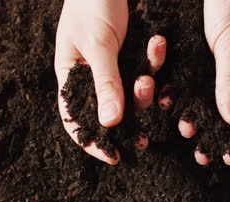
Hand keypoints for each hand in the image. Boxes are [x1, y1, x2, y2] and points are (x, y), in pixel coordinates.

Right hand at [55, 0, 166, 163]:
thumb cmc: (91, 3)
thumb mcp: (98, 45)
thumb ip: (105, 83)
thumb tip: (109, 124)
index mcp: (70, 75)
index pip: (75, 118)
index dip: (90, 142)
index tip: (112, 157)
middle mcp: (91, 74)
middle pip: (108, 110)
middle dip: (127, 123)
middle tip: (143, 138)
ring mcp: (113, 64)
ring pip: (131, 92)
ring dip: (145, 90)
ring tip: (149, 77)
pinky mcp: (131, 52)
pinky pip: (145, 67)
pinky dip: (153, 61)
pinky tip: (158, 42)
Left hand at [179, 0, 229, 164]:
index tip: (229, 159)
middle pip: (223, 113)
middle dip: (213, 134)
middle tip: (200, 155)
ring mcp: (211, 67)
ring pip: (202, 100)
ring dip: (194, 116)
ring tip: (183, 129)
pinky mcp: (192, 57)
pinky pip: (184, 80)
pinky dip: (177, 93)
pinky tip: (168, 103)